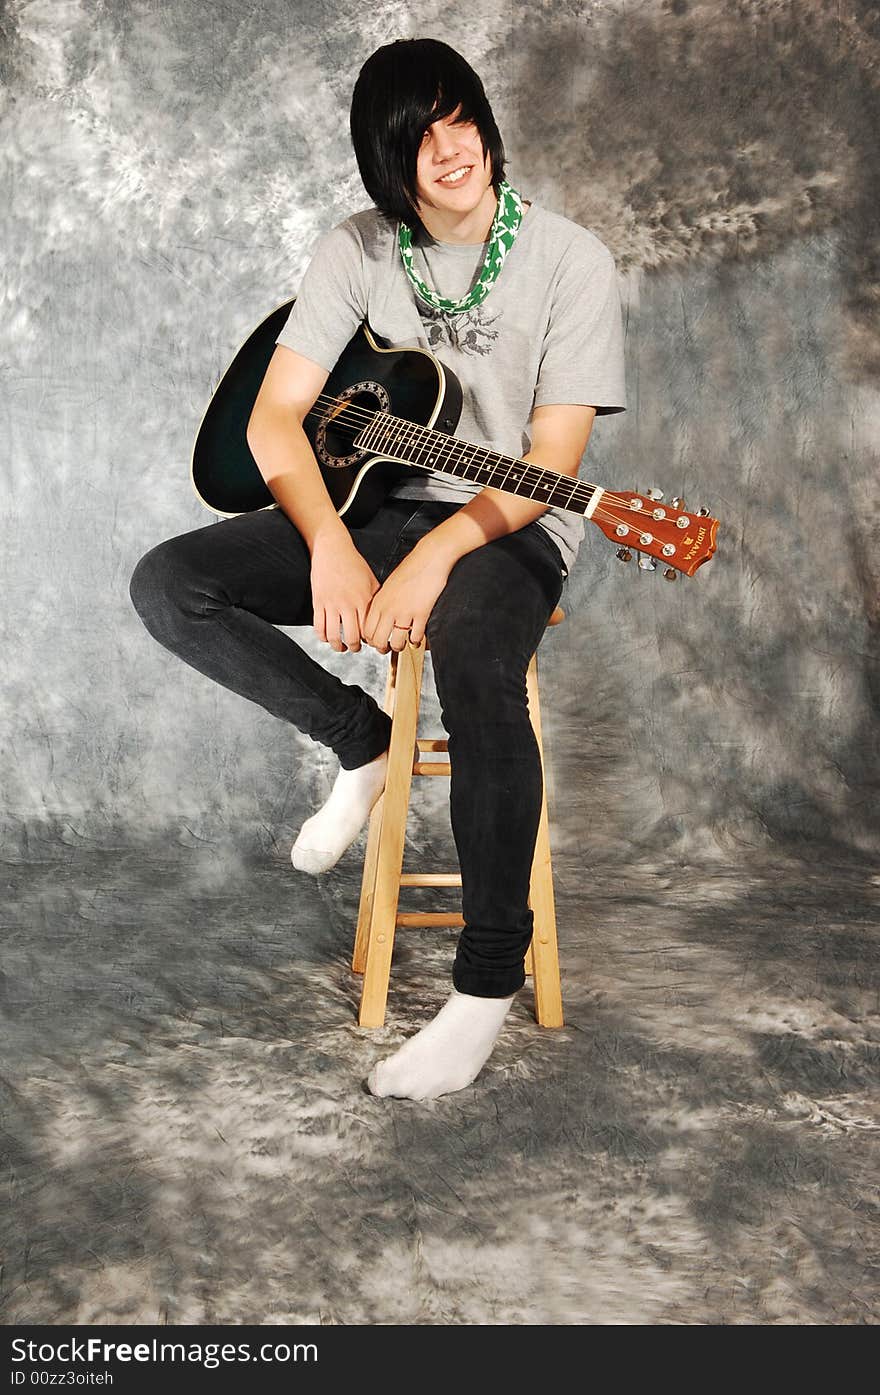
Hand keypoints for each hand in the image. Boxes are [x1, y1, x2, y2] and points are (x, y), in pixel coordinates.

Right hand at [310, 528, 379, 652]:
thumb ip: (376, 598)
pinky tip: (327, 638)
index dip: (371, 640)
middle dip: (356, 647)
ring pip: (334, 635)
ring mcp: (332, 603)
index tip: (371, 643)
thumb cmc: (353, 563)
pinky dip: (323, 637)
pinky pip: (319, 627)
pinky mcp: (318, 602)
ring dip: (339, 646)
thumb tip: (383, 615)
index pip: (369, 628)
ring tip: (342, 647)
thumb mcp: (371, 579)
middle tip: (356, 648)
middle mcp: (348, 603)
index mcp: (363, 599)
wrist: (332, 548)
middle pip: (353, 637)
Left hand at [362, 539, 453, 652]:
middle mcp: (388, 609)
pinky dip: (416, 641)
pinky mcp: (420, 614)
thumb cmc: (411, 568)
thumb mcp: (389, 585)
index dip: (371, 640)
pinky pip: (415, 637)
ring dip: (400, 647)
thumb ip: (383, 602)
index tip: (377, 641)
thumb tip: (381, 618)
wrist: (429, 558)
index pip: (366, 631)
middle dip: (383, 648)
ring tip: (404, 644)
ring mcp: (404, 613)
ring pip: (396, 643)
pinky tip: (417, 638)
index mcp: (378, 601)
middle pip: (378, 641)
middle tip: (388, 648)